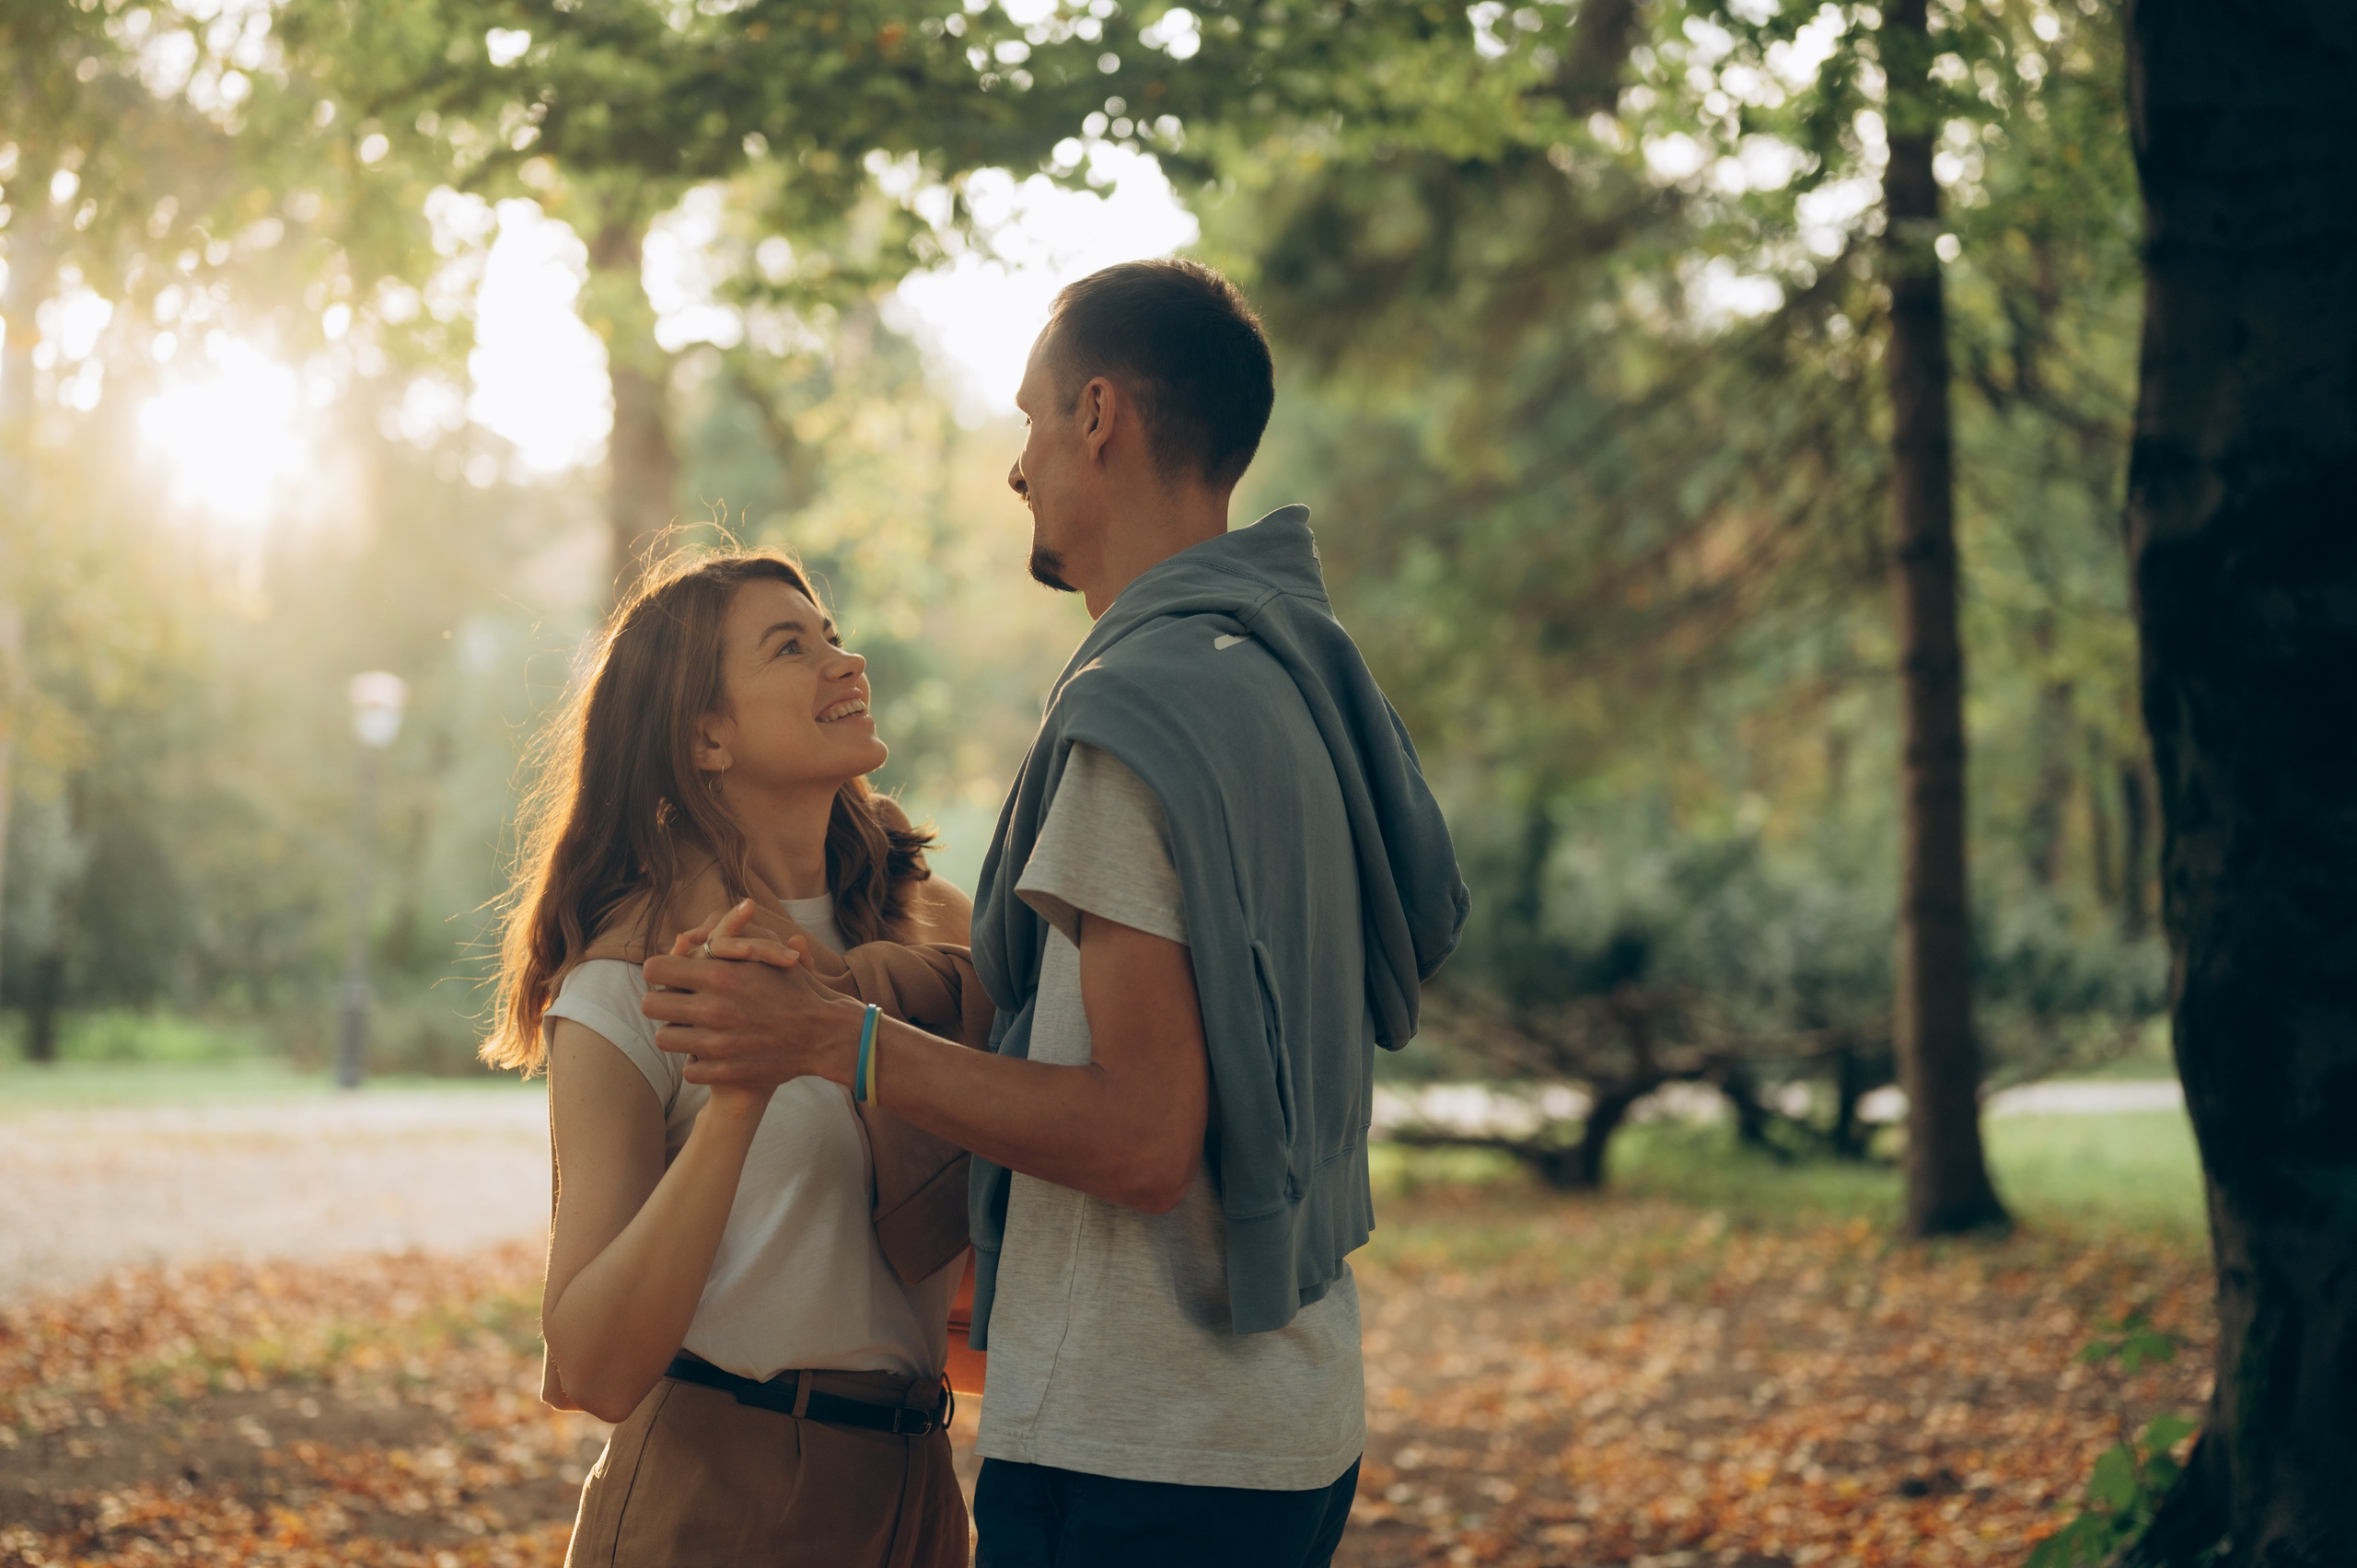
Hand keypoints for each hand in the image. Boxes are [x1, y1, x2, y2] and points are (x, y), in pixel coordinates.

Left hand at [658, 903, 784, 1114]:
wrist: (823, 1035)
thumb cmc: (796, 990)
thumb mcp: (766, 956)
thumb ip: (728, 941)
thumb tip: (691, 932)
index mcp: (719, 975)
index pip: (654, 969)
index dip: (661, 970)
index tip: (671, 975)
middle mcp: (712, 1009)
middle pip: (650, 1005)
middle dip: (663, 1001)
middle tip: (679, 1003)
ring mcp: (717, 1044)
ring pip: (664, 1038)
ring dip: (677, 1032)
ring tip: (694, 1028)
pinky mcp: (724, 1071)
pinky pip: (688, 1068)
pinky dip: (698, 1062)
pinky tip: (712, 1052)